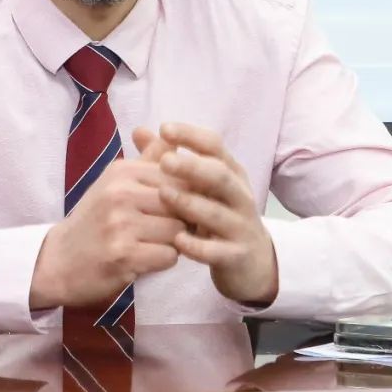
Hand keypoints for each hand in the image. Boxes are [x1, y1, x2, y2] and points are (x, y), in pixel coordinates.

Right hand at [29, 128, 183, 309]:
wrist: (58, 260)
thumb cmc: (95, 218)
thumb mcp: (116, 182)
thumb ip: (148, 160)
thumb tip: (174, 135)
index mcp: (122, 171)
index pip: (178, 176)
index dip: (186, 194)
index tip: (175, 208)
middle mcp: (120, 193)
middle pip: (181, 203)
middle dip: (183, 218)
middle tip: (168, 228)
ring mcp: (121, 224)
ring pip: (178, 230)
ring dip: (174, 241)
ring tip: (156, 242)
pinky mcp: (123, 255)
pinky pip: (169, 256)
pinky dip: (164, 260)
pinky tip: (147, 259)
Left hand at [157, 122, 278, 305]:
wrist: (252, 262)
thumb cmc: (218, 215)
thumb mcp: (199, 186)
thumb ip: (169, 159)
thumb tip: (139, 131)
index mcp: (231, 173)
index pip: (215, 146)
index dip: (191, 135)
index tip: (164, 129)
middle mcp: (240, 195)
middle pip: (220, 175)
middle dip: (193, 167)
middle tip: (164, 161)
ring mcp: (241, 226)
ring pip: (219, 212)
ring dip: (191, 203)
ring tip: (163, 194)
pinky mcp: (237, 256)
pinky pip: (218, 250)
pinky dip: (198, 246)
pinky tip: (177, 240)